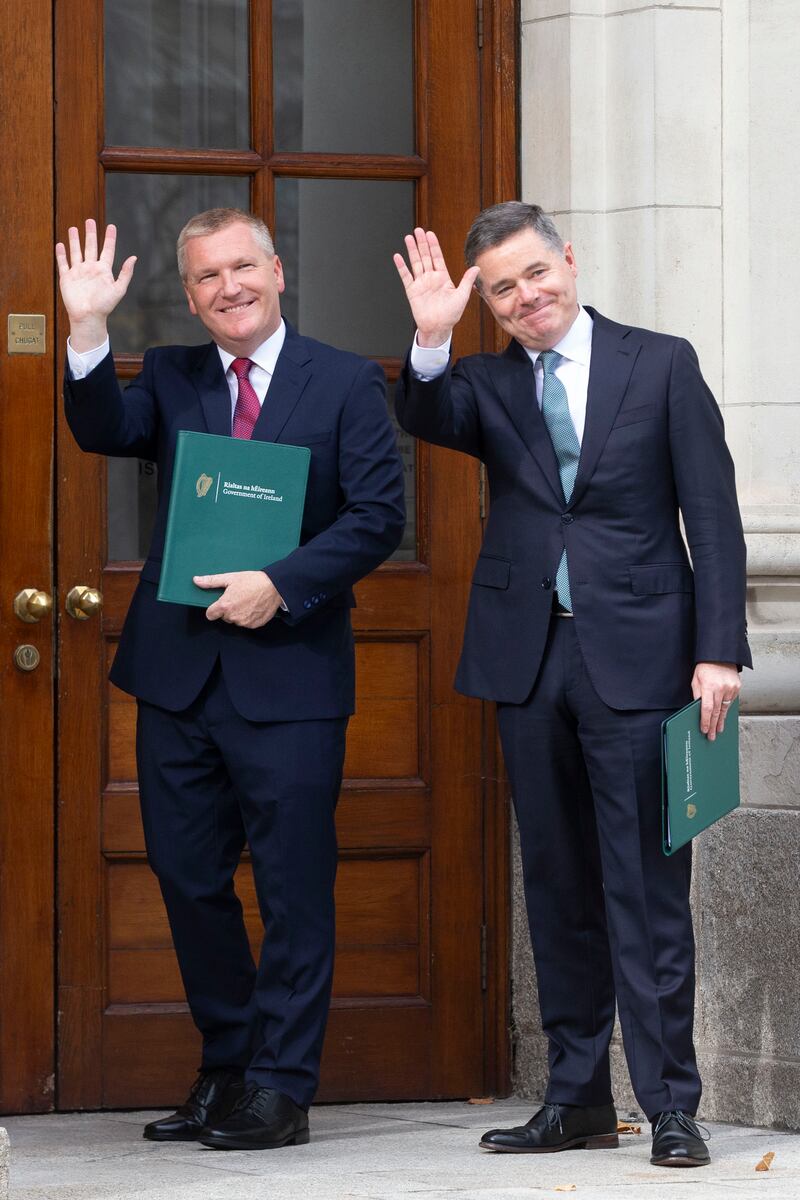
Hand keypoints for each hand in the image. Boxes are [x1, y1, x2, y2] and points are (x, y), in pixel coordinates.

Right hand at [55, 219, 136, 351]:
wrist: (88, 317)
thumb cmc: (104, 305)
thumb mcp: (119, 289)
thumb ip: (125, 273)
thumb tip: (133, 258)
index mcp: (103, 270)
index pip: (108, 250)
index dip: (110, 238)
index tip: (111, 226)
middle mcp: (91, 269)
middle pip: (91, 247)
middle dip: (90, 234)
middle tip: (90, 221)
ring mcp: (78, 273)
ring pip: (76, 252)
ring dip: (75, 240)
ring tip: (74, 228)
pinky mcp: (67, 278)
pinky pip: (63, 263)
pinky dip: (61, 254)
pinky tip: (60, 244)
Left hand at [195, 570, 283, 628]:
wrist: (275, 586)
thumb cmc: (252, 580)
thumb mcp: (230, 578)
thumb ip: (211, 581)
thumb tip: (195, 580)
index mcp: (225, 606)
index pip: (210, 615)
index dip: (214, 608)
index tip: (221, 602)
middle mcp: (233, 617)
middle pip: (224, 617)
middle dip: (228, 609)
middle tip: (238, 597)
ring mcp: (244, 622)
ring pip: (235, 620)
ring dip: (238, 614)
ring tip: (247, 601)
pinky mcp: (254, 625)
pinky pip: (247, 623)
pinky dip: (249, 617)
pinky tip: (254, 607)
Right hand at [393, 228, 479, 346]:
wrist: (438, 328)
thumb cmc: (451, 315)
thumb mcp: (462, 296)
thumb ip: (467, 280)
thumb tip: (477, 267)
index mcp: (442, 277)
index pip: (437, 257)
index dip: (434, 245)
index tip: (430, 234)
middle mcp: (431, 278)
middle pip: (425, 256)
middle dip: (422, 243)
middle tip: (418, 230)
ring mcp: (421, 283)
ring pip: (415, 263)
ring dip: (412, 250)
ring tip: (408, 238)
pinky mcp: (412, 291)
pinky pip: (406, 277)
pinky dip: (402, 267)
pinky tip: (398, 257)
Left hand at [691, 661, 740, 740]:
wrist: (720, 655)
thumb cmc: (705, 667)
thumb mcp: (696, 680)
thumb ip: (697, 695)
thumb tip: (698, 710)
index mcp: (709, 686)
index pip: (707, 708)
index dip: (705, 721)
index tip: (704, 730)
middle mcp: (721, 688)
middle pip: (717, 712)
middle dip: (713, 725)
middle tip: (711, 736)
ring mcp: (731, 688)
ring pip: (725, 708)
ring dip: (721, 720)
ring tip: (718, 730)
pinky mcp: (737, 687)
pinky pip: (731, 701)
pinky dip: (726, 709)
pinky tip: (723, 716)